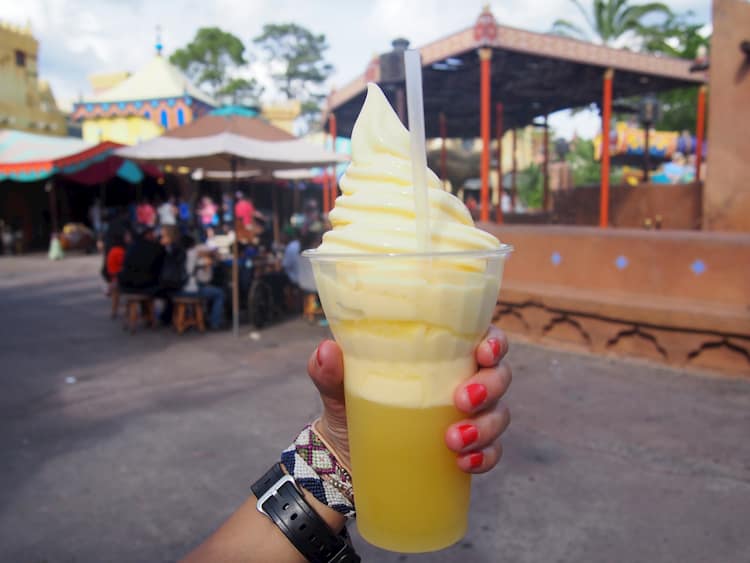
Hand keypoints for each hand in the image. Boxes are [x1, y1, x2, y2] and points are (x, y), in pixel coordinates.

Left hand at [307, 326, 511, 472]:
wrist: (348, 455)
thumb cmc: (352, 404)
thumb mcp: (338, 387)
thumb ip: (328, 370)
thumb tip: (327, 350)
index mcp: (441, 353)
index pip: (482, 336)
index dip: (495, 340)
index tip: (483, 352)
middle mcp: (464, 379)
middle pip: (500, 375)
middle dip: (489, 386)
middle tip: (461, 399)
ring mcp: (470, 416)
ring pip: (499, 414)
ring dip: (485, 427)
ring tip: (454, 440)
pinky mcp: (468, 448)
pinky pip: (492, 452)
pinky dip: (484, 457)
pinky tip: (464, 463)